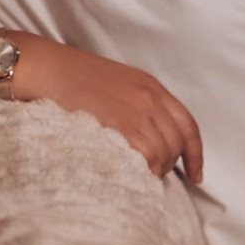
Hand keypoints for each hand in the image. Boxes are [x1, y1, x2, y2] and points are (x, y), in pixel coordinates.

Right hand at [30, 35, 203, 183]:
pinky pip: (145, 158)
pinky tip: (127, 175)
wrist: (48, 69)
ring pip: (162, 155)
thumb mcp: (117, 84)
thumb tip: (149, 139)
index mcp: (150, 85)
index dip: (195, 153)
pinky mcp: (121, 125)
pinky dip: (141, 172)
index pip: (187, 124)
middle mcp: (149, 97)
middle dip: (169, 165)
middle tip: (149, 174)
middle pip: (176, 143)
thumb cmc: (73, 78)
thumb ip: (137, 106)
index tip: (196, 175)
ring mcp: (136, 111)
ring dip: (152, 171)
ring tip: (133, 175)